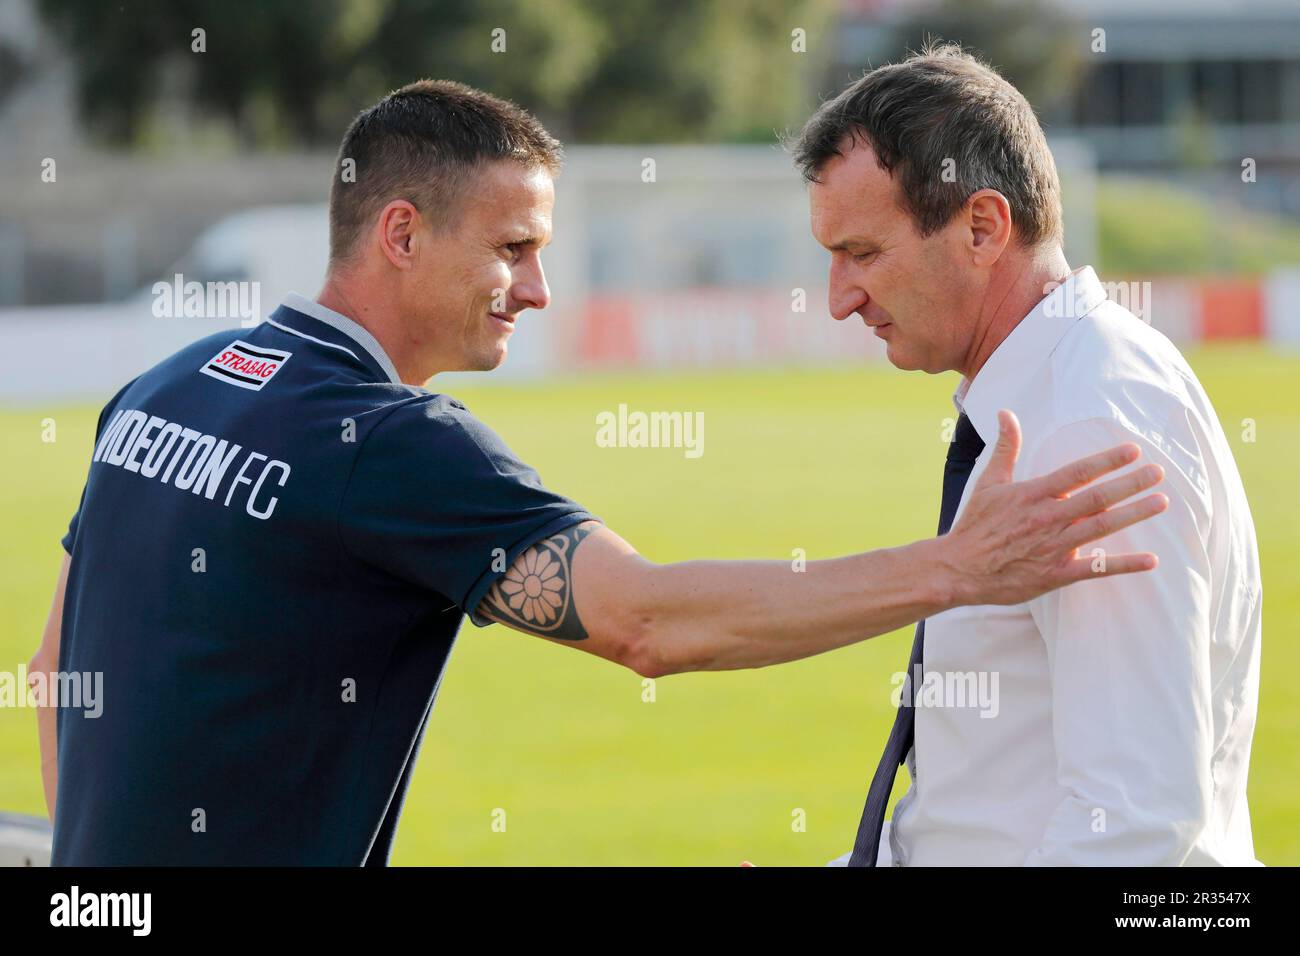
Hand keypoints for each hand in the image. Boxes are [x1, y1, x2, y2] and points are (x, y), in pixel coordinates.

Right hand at [944, 409, 1167, 606]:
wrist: (958, 569)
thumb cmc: (975, 524)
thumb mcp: (989, 482)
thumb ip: (1006, 447)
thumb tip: (1006, 413)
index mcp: (1033, 494)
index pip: (1078, 472)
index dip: (1108, 460)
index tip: (1134, 450)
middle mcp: (1047, 518)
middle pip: (1097, 497)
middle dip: (1131, 483)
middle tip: (1159, 472)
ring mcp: (1053, 547)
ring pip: (1101, 527)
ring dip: (1134, 513)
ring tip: (1161, 501)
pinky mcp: (1055, 574)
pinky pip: (1096, 568)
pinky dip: (1124, 564)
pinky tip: (1151, 560)